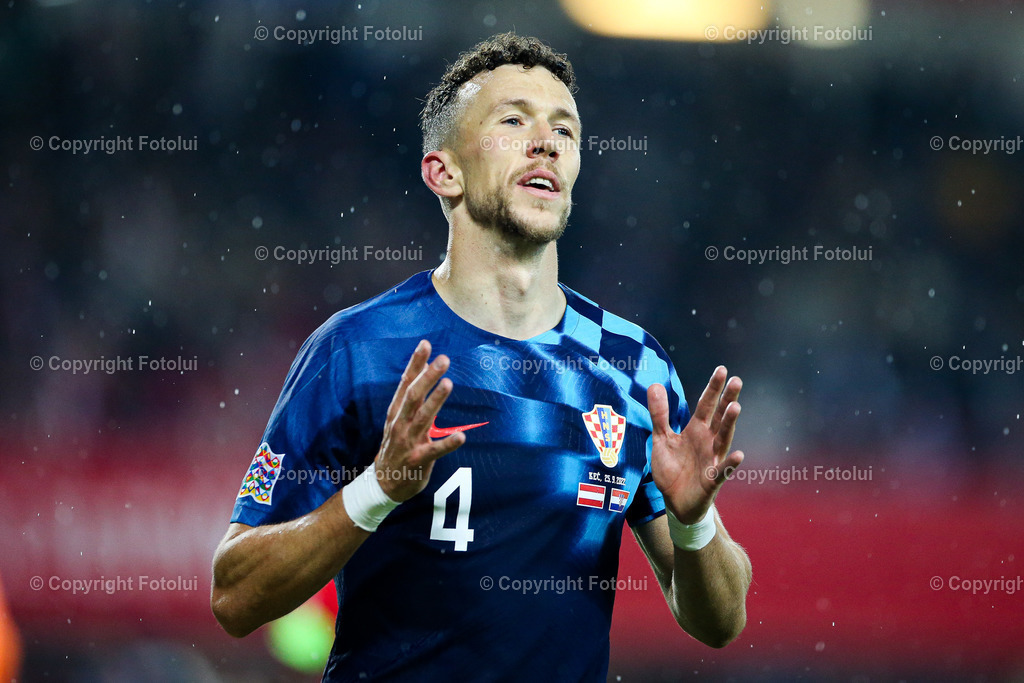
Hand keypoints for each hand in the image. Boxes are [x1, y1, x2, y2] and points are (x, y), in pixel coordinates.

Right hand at [375, 340, 464, 500]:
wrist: (384, 483)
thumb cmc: (396, 446)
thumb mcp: (399, 419)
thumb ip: (411, 396)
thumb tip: (423, 367)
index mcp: (397, 412)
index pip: (406, 383)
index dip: (415, 364)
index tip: (426, 344)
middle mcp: (400, 424)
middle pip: (414, 396)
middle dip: (428, 376)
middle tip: (443, 359)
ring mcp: (408, 442)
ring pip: (423, 418)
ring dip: (436, 401)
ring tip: (448, 384)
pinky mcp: (418, 460)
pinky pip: (434, 451)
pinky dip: (447, 443)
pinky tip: (461, 437)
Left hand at [648, 367, 743, 523]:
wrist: (674, 502)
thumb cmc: (672, 469)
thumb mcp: (661, 438)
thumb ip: (659, 413)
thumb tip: (654, 384)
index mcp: (696, 430)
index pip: (706, 405)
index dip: (713, 388)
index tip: (722, 369)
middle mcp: (708, 442)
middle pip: (719, 417)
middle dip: (727, 399)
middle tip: (737, 380)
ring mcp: (712, 459)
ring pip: (723, 439)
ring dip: (729, 424)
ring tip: (735, 407)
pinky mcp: (711, 480)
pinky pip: (722, 471)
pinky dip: (730, 463)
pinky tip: (738, 455)